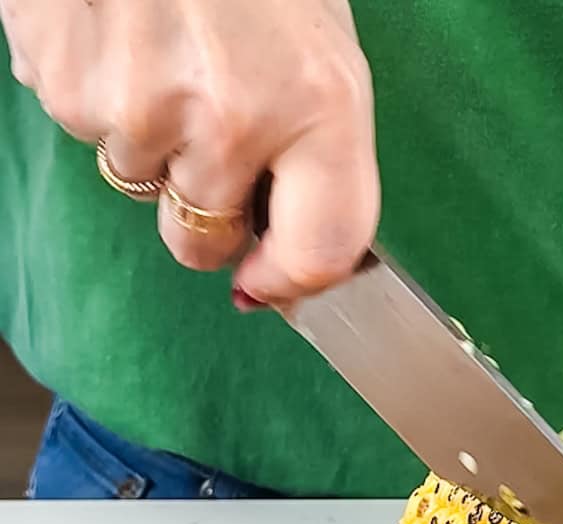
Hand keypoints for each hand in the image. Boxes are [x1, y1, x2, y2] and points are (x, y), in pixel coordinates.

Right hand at [1, 0, 377, 302]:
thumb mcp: (314, 37)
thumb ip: (314, 147)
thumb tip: (283, 246)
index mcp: (316, 104)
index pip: (320, 252)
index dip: (293, 281)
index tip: (271, 279)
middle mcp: (229, 120)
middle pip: (204, 238)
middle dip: (205, 205)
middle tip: (205, 125)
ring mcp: (139, 109)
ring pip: (140, 183)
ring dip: (148, 135)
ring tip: (160, 40)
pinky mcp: (64, 85)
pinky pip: (85, 127)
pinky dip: (98, 88)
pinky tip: (116, 24)